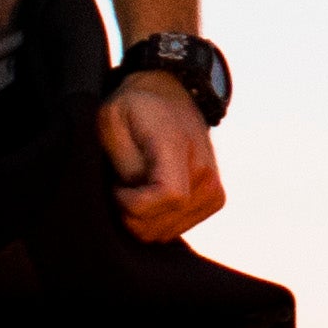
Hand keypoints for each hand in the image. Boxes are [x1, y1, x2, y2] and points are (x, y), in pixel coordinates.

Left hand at [98, 70, 224, 240]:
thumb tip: (134, 195)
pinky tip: (149, 196)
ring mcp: (213, 188)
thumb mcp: (112, 120)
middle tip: (120, 187)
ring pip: (166, 232)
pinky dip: (157, 220)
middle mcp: (204, 170)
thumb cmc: (134, 109)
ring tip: (135, 188)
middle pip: (163, 223)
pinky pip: (176, 230)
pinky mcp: (214, 199)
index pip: (169, 195)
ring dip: (142, 218)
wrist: (172, 96)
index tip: (116, 188)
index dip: (133, 204)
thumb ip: (123, 162)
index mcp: (178, 146)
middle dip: (130, 215)